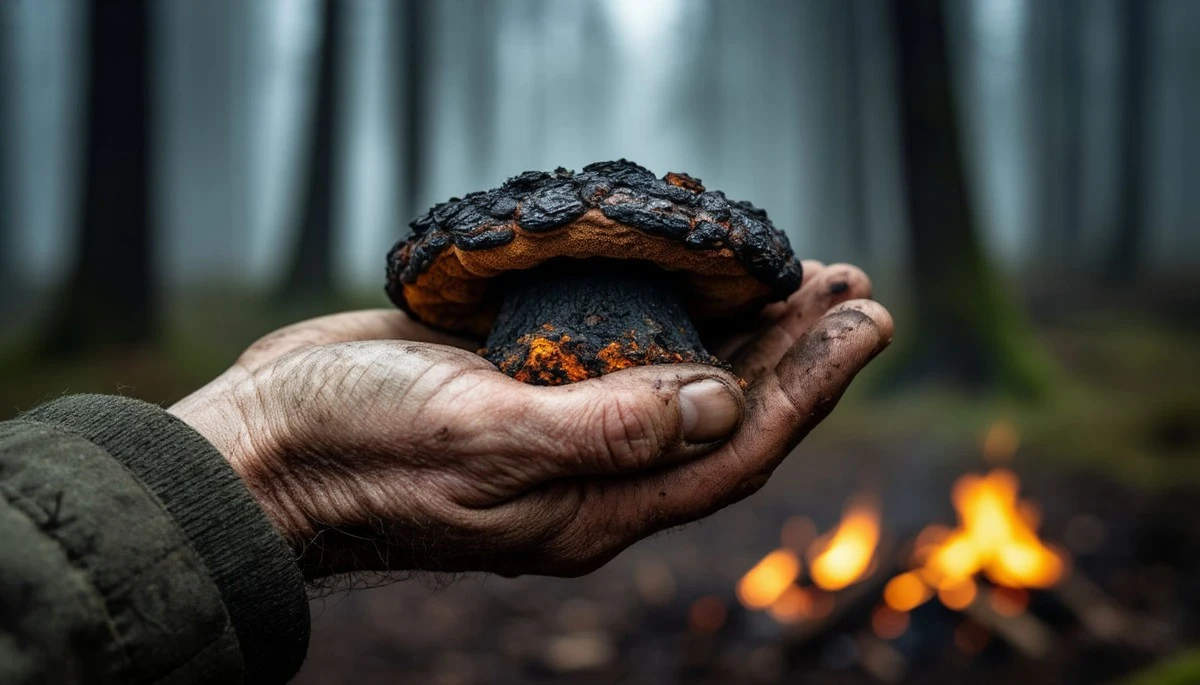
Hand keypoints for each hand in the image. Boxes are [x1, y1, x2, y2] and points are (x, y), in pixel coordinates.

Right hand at [168, 262, 890, 578]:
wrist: (264, 449)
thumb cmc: (357, 454)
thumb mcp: (481, 441)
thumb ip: (605, 430)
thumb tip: (722, 403)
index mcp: (594, 505)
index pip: (734, 448)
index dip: (811, 386)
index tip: (867, 321)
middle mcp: (590, 470)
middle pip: (720, 411)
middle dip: (793, 350)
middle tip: (851, 284)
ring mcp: (556, 425)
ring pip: (675, 377)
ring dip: (739, 328)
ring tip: (796, 272)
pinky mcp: (518, 383)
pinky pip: (613, 346)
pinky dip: (660, 311)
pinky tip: (685, 275)